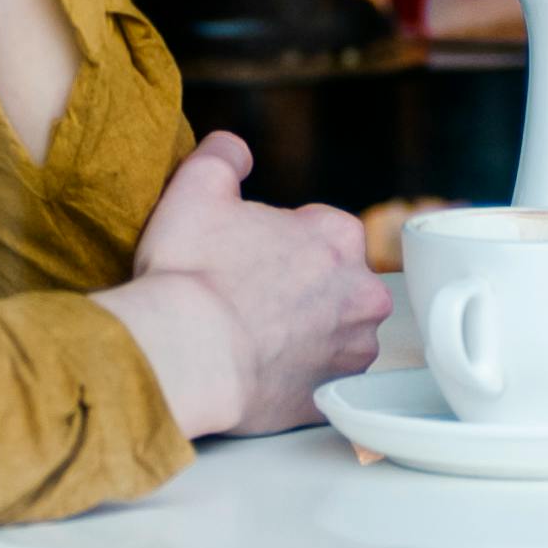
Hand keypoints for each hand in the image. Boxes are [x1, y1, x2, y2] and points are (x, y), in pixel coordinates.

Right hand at [91, 134, 391, 439]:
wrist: (186, 352)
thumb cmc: (192, 272)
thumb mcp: (197, 188)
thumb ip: (224, 156)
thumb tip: (236, 151)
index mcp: (337, 236)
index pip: (318, 230)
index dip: (276, 241)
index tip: (245, 256)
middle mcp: (361, 293)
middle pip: (332, 282)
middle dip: (297, 287)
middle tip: (245, 297)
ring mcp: (351, 350)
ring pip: (331, 332)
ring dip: (302, 333)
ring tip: (250, 336)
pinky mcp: (332, 396)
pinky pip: (319, 380)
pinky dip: (296, 375)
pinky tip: (258, 369)